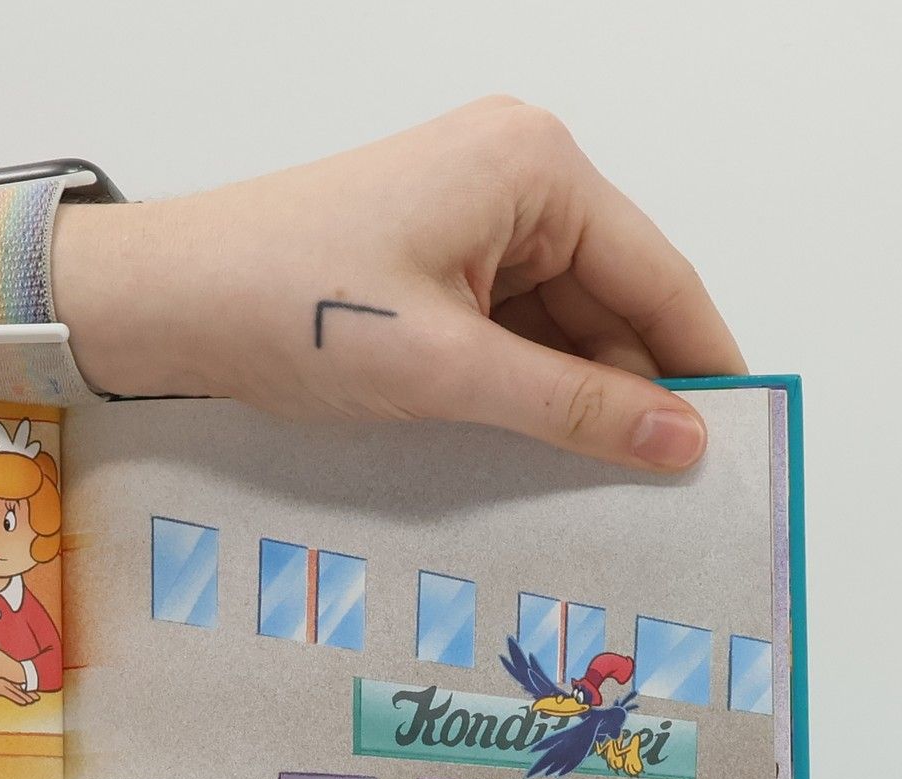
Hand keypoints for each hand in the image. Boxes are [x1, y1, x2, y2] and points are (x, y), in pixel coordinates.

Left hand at [63, 97, 744, 470]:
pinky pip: (503, 322)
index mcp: (536, 168)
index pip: (656, 275)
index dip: (698, 365)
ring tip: (592, 484)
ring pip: (555, 319)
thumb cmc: (290, 310)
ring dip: (568, 394)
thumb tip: (678, 439)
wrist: (166, 303)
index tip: (736, 442)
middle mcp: (513, 173)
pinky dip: (518, 382)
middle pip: (609, 298)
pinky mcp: (426, 254)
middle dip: (628, 389)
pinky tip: (525, 445)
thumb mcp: (448, 371)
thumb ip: (572, 407)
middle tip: (660, 488)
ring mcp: (467, 212)